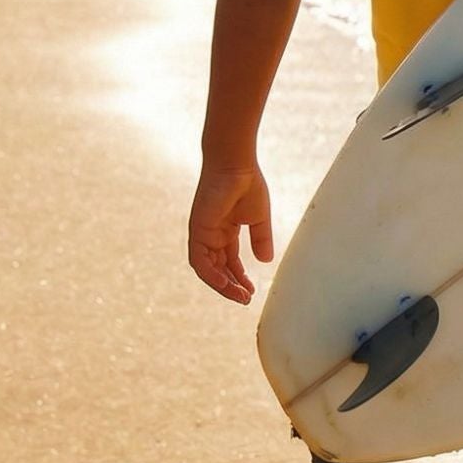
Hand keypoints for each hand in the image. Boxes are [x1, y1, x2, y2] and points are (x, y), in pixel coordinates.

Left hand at [189, 161, 273, 303]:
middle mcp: (211, 234)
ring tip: (240, 296)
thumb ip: (261, 238)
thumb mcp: (259, 217)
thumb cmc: (247, 183)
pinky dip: (212, 275)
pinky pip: (200, 261)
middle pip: (218, 268)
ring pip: (208, 269)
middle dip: (231, 286)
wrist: (235, 164)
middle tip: (246, 298)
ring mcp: (202, 233)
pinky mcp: (197, 231)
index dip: (240, 278)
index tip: (252, 291)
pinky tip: (226, 284)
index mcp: (225, 230)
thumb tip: (266, 261)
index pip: (230, 261)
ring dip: (222, 285)